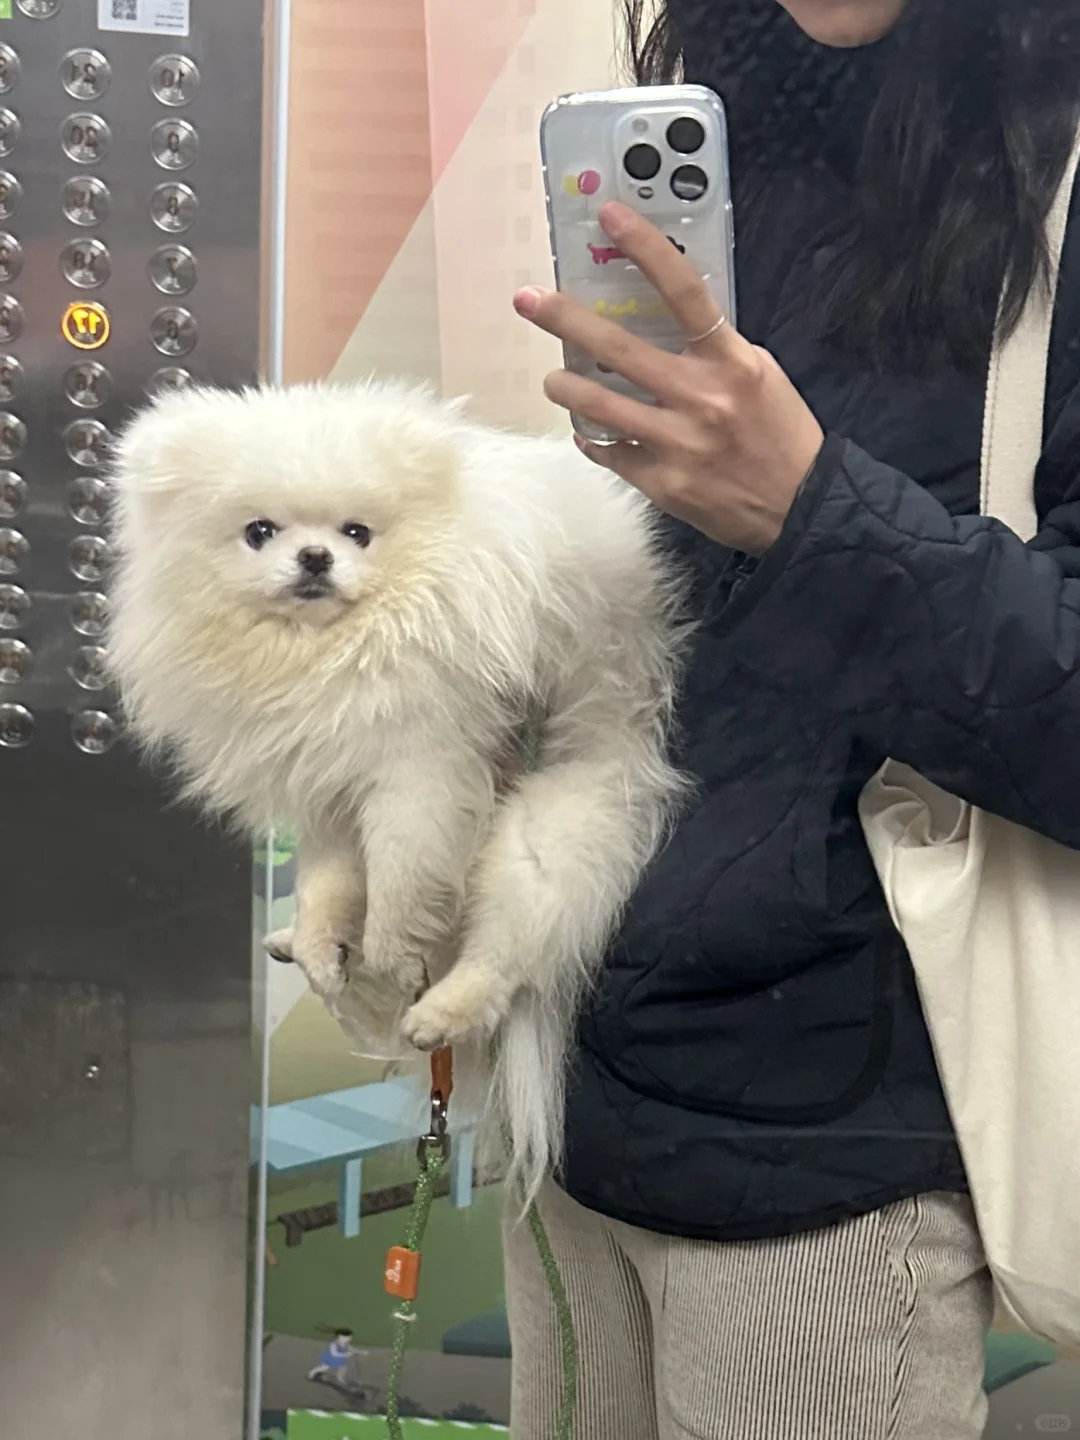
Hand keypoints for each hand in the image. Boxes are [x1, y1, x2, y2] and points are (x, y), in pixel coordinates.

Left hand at [513, 202, 823, 553]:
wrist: (802, 507)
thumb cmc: (781, 436)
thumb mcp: (760, 375)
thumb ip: (713, 348)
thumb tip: (660, 319)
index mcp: (730, 362)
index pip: (684, 292)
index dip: (645, 249)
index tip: (609, 217)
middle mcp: (700, 398)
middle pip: (620, 350)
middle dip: (566, 320)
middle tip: (528, 301)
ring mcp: (677, 443)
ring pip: (600, 406)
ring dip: (566, 387)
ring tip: (553, 379)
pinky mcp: (662, 483)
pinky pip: (610, 453)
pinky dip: (593, 439)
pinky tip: (587, 430)